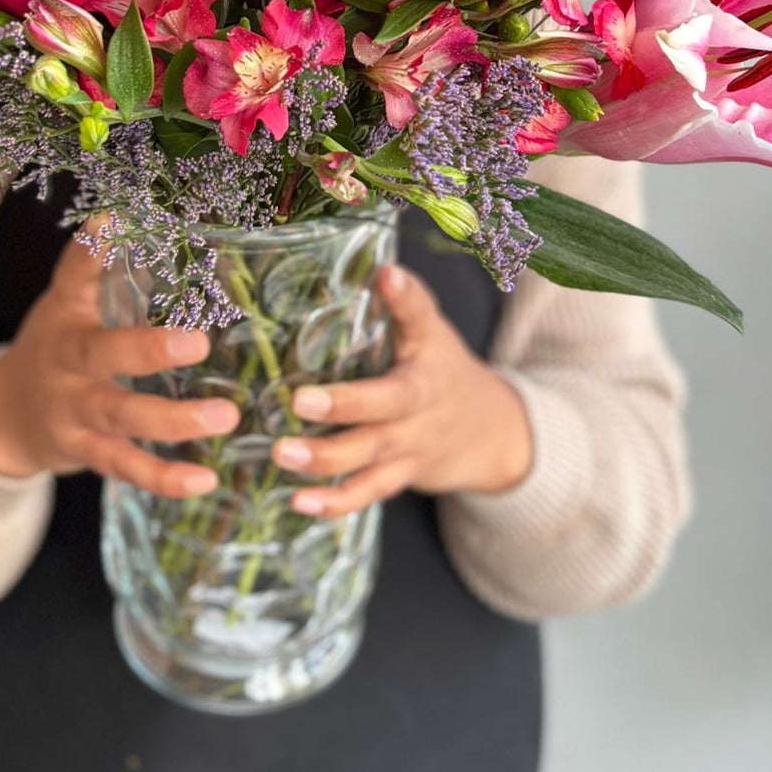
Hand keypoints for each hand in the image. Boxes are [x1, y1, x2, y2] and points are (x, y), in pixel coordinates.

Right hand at [0, 228, 240, 497]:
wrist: (3, 418)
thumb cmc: (54, 347)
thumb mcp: (66, 304)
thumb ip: (97, 269)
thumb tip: (127, 214)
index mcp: (65, 317)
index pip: (73, 277)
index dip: (90, 252)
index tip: (114, 221)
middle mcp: (64, 363)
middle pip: (101, 356)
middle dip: (148, 352)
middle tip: (199, 345)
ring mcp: (72, 411)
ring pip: (119, 417)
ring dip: (172, 421)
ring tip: (224, 417)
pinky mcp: (84, 452)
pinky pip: (124, 467)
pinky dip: (164, 478)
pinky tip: (204, 480)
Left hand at [271, 263, 532, 518]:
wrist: (489, 433)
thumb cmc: (443, 369)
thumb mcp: (432, 332)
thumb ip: (406, 303)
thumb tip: (381, 267)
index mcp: (429, 357)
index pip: (420, 324)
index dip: (404, 301)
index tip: (386, 278)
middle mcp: (423, 405)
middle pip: (388, 406)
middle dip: (345, 406)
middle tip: (299, 400)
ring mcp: (412, 446)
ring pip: (372, 458)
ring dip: (326, 461)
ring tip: (282, 454)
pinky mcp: (399, 477)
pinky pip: (368, 494)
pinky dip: (335, 504)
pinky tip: (299, 503)